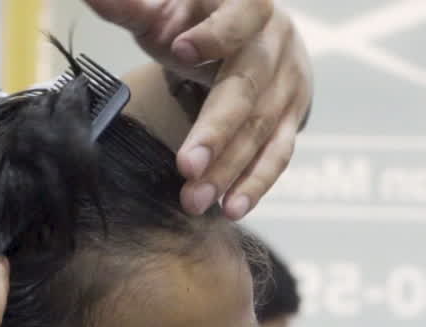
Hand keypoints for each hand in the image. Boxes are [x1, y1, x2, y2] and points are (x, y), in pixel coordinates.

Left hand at [83, 0, 312, 218]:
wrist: (254, 34)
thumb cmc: (199, 20)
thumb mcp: (166, 10)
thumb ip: (131, 6)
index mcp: (247, 4)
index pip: (239, 16)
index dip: (214, 34)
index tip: (180, 50)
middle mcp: (275, 41)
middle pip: (246, 88)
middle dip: (216, 131)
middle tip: (187, 167)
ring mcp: (289, 81)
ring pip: (261, 129)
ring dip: (229, 170)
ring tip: (196, 200)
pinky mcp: (293, 116)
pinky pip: (278, 153)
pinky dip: (255, 183)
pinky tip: (232, 206)